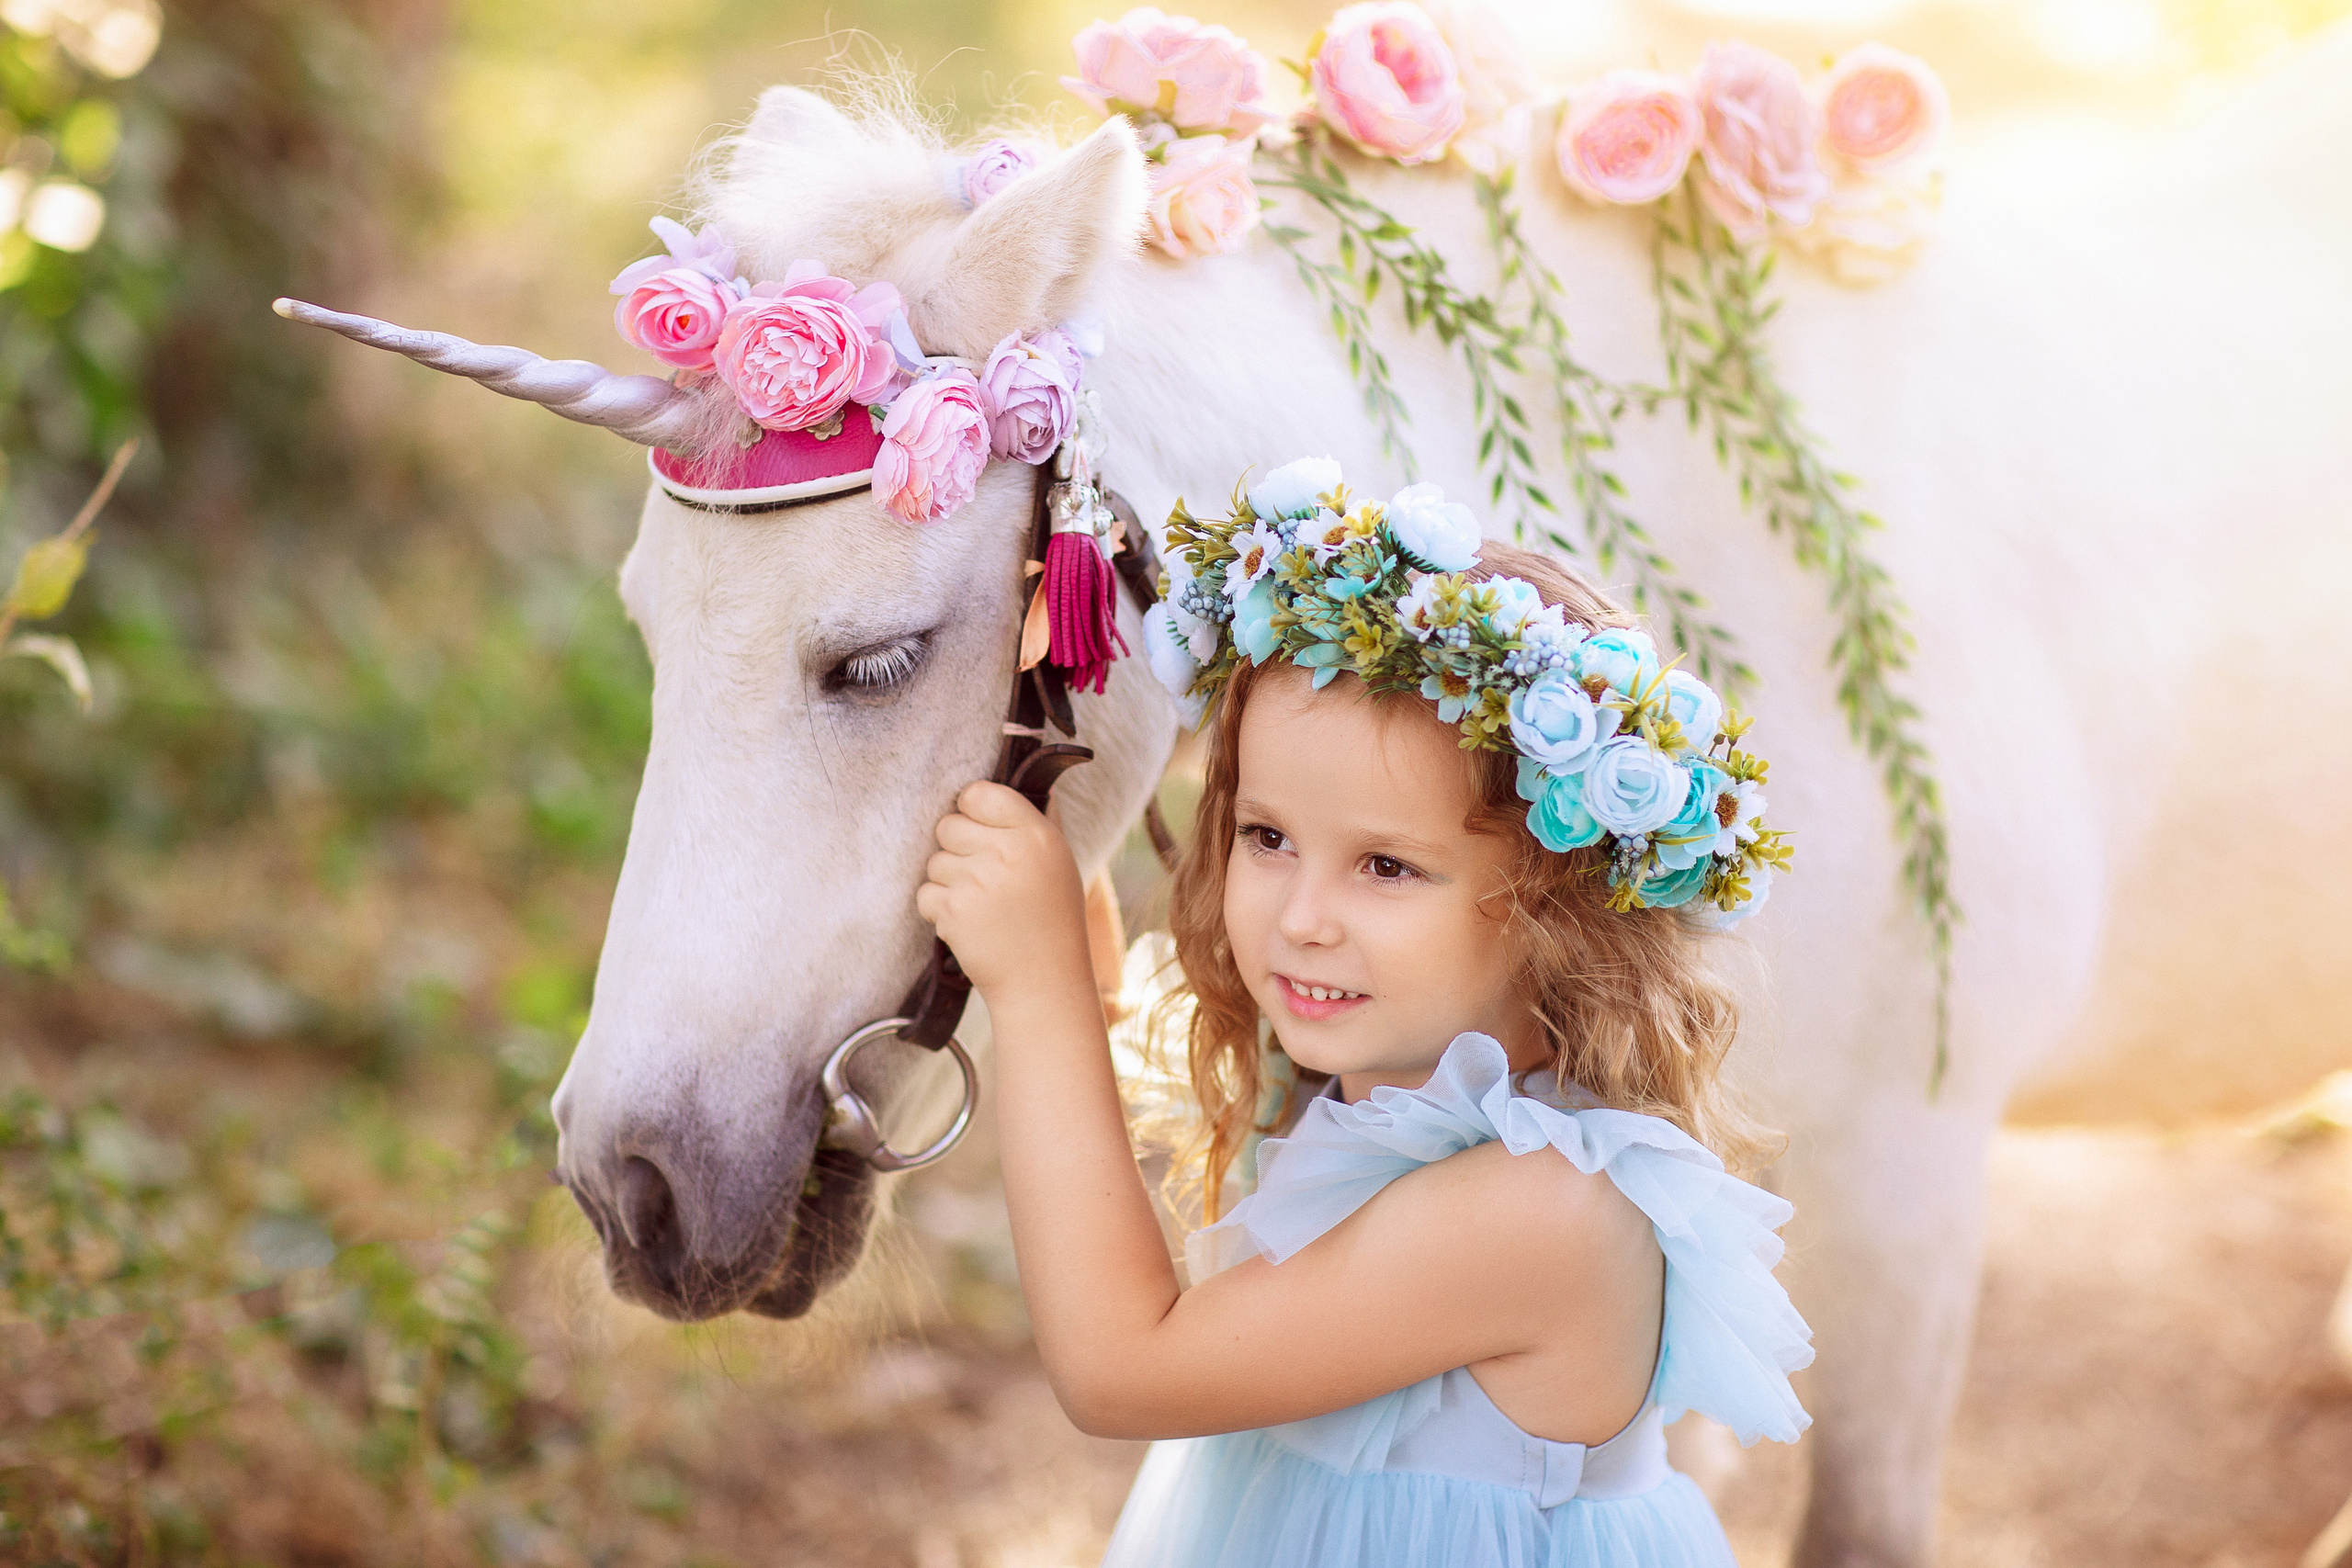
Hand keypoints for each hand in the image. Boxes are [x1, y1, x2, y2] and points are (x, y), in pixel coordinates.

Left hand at [917, 781, 1091, 997]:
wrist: (1044, 982)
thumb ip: (1036, 820)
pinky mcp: (954, 911)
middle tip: (982, 875)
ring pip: (934, 861)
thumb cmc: (1052, 919)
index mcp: (1035, 834)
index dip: (972, 810)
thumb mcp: (1058, 862)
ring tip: (981, 905)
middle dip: (957, 849)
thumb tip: (1021, 776)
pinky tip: (969, 923)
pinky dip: (939, 909)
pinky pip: (925, 893)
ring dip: (948, 882)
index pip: (978, 793)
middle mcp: (1007, 852)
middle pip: (948, 825)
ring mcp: (978, 882)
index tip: (980, 829)